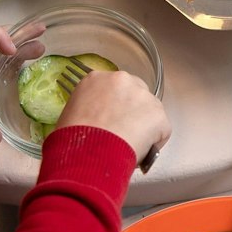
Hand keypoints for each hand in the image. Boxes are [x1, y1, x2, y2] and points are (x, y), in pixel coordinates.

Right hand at [56, 69, 170, 163]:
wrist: (87, 153)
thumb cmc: (72, 138)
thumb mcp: (70, 113)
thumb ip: (87, 107)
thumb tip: (95, 120)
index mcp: (96, 79)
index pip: (112, 88)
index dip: (113, 105)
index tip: (111, 118)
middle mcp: (122, 80)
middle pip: (134, 92)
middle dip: (132, 110)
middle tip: (124, 130)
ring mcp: (142, 95)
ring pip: (149, 110)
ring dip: (144, 124)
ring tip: (132, 144)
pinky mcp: (158, 114)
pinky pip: (161, 129)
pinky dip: (155, 141)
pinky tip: (141, 151)